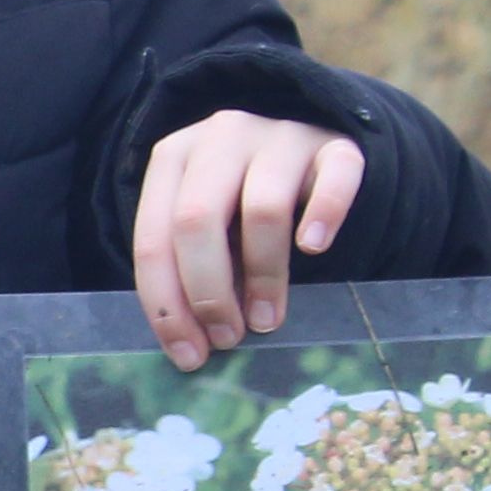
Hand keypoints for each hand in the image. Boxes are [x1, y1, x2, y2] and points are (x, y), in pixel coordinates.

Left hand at [127, 111, 365, 367]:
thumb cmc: (243, 203)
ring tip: (266, 319)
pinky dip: (324, 215)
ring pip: (262, 208)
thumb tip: (190, 342)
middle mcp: (221, 137)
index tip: (189, 355)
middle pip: (197, 220)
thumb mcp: (206, 229)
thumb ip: (190, 267)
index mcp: (173, 157)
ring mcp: (280, 135)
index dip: (167, 304)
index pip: (154, 237)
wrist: (313, 152)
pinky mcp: (336, 144)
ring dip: (262, 275)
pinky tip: (314, 248)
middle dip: (207, 292)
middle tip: (228, 338)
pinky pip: (335, 177)